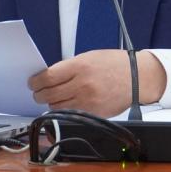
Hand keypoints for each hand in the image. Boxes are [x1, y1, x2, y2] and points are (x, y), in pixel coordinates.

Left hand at [28, 49, 166, 117]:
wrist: (137, 77)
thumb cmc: (115, 64)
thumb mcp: (90, 57)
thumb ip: (69, 67)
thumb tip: (50, 76)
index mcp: (80, 66)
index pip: (48, 77)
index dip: (36, 81)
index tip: (33, 82)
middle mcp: (82, 85)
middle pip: (48, 95)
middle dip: (39, 94)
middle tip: (38, 92)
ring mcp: (87, 101)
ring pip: (56, 107)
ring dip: (51, 103)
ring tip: (53, 97)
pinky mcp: (93, 114)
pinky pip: (70, 115)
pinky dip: (65, 110)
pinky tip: (66, 103)